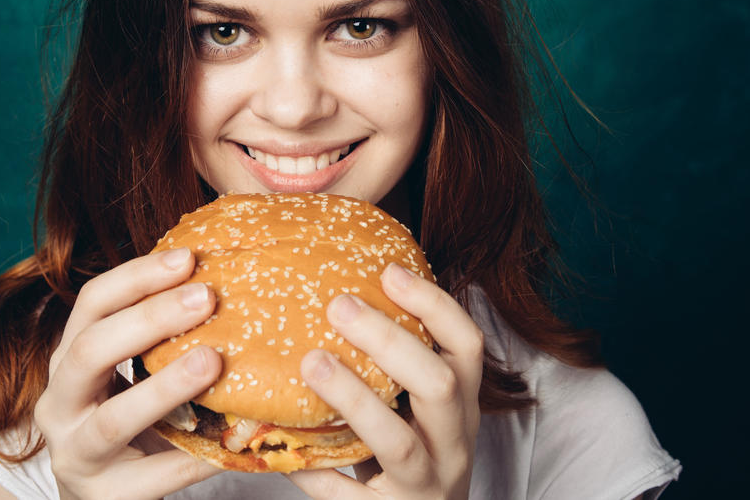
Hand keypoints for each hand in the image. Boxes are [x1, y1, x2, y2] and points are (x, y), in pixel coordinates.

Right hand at [33, 248, 223, 499]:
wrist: (103, 494)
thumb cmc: (127, 416)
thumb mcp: (130, 371)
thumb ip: (160, 336)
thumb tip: (229, 279)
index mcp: (68, 359)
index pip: (91, 304)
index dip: (136, 277)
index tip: (188, 257)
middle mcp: (59, 403)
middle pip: (89, 351)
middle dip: (148, 320)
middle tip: (206, 298)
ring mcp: (76, 454)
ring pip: (112, 420)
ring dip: (164, 388)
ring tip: (212, 361)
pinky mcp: (106, 498)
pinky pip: (155, 475)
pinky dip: (196, 455)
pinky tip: (236, 437)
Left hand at [289, 263, 483, 499]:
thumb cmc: (412, 454)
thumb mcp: (420, 410)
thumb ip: (395, 366)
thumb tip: (338, 294)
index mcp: (463, 405)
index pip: (467, 346)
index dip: (434, 305)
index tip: (389, 271)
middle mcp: (454, 444)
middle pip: (440, 385)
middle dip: (390, 341)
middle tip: (338, 306)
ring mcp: (427, 485)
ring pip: (399, 442)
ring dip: (355, 398)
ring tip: (312, 362)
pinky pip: (348, 495)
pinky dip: (315, 469)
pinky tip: (282, 439)